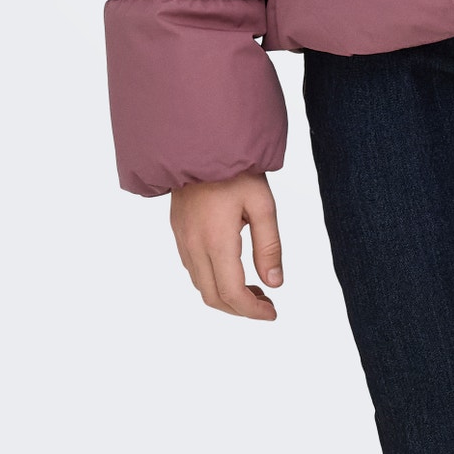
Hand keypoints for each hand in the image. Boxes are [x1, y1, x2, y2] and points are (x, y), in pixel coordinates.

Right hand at [169, 169, 283, 320]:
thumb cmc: (236, 168)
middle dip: (240, 309)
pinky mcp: (177, 230)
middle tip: (266, 304)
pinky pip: (192, 268)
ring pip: (200, 285)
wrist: (201, 141)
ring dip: (225, 296)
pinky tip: (231, 269)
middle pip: (213, 297)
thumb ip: (269, 246)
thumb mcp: (263, 204)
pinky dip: (212, 280)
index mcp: (216, 241)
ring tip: (253, 289)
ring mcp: (182, 239)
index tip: (272, 312)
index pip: (232, 293)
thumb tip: (275, 283)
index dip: (253, 311)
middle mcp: (194, 246)